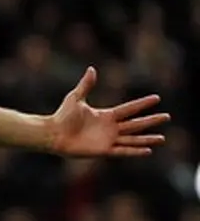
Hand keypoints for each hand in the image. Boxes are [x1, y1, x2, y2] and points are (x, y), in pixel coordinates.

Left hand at [48, 67, 168, 156]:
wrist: (52, 133)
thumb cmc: (62, 116)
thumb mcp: (76, 98)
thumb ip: (86, 84)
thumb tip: (92, 69)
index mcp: (106, 115)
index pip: (129, 109)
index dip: (142, 104)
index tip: (157, 98)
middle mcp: (110, 128)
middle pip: (135, 124)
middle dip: (151, 120)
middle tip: (167, 117)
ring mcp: (108, 140)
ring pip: (132, 139)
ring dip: (147, 139)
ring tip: (162, 138)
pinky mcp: (103, 150)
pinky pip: (122, 151)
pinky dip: (135, 151)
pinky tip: (148, 150)